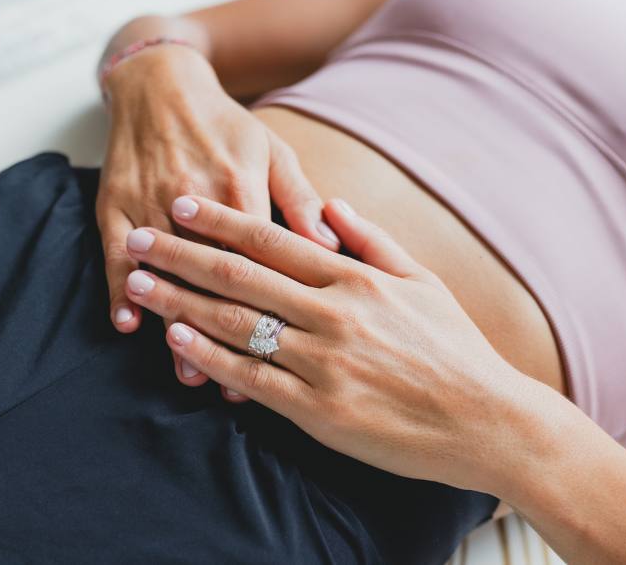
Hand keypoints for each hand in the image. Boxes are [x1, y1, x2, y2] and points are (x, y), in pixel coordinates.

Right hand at [98, 45, 339, 386]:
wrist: (161, 85)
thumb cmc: (227, 125)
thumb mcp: (272, 153)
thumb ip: (299, 201)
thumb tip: (330, 245)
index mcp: (243, 191)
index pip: (260, 262)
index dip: (269, 311)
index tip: (283, 357)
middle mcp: (196, 200)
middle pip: (211, 279)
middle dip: (223, 334)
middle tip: (234, 386)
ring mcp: (151, 203)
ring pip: (165, 274)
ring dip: (175, 324)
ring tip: (189, 372)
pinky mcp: (116, 203)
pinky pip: (113, 252)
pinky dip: (118, 289)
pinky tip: (126, 324)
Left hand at [121, 194, 541, 492]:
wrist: (488, 421)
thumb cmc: (456, 350)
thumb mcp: (421, 281)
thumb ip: (372, 240)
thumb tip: (330, 205)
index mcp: (355, 278)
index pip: (272, 238)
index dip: (220, 219)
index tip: (182, 204)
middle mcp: (333, 312)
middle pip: (240, 274)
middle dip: (181, 252)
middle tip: (137, 235)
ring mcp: (323, 361)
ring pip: (236, 322)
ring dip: (180, 298)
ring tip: (138, 282)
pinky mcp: (319, 409)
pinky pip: (252, 377)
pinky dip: (212, 356)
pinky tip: (179, 338)